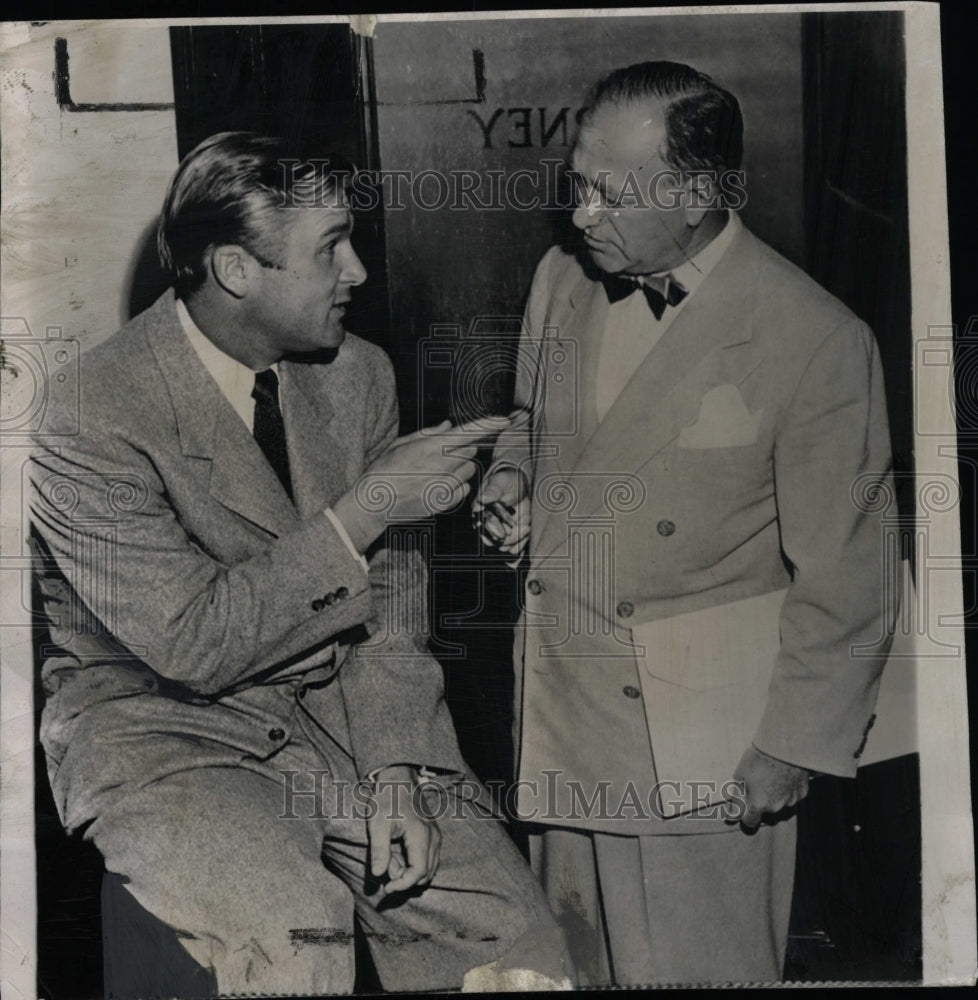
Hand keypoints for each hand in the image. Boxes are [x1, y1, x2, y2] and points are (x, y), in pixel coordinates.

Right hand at [334, 417, 510, 552]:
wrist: (374, 502)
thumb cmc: (384, 469)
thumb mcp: (401, 444)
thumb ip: (429, 433)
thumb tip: (449, 425)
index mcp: (430, 446)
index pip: (468, 432)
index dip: (489, 425)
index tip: (505, 420)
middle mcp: (440, 465)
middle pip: (470, 452)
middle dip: (462, 450)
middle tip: (439, 455)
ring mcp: (444, 485)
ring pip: (469, 470)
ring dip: (460, 468)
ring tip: (435, 472)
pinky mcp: (444, 502)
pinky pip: (464, 489)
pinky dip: (457, 486)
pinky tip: (437, 486)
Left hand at [367, 765, 441, 894]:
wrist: (398, 779)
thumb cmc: (387, 799)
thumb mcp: (377, 824)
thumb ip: (379, 851)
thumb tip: (378, 876)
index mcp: (421, 836)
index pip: (418, 873)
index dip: (402, 885)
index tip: (386, 888)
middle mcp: (434, 838)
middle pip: (425, 874)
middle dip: (405, 877)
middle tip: (386, 864)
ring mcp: (436, 836)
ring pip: (429, 868)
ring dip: (410, 871)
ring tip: (391, 856)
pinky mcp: (433, 834)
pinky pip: (429, 858)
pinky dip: (415, 863)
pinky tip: (399, 852)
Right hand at [472, 467, 529, 554]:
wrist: (518, 484)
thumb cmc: (506, 480)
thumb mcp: (500, 482)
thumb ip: (492, 491)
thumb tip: (482, 500)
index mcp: (480, 511)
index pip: (483, 526)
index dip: (494, 531)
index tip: (505, 533)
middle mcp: (487, 523)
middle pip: (493, 540)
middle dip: (508, 539)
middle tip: (523, 529)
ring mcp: (499, 529)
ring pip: (504, 545)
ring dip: (517, 539)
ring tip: (527, 526)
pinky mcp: (510, 533)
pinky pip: (513, 546)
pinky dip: (521, 543)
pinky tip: (527, 532)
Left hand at [730, 744, 811, 830]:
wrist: (783, 746)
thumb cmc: (758, 759)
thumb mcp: (740, 776)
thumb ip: (736, 797)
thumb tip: (731, 813)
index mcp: (758, 804)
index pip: (750, 822)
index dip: (746, 816)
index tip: (745, 807)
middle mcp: (776, 807)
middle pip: (766, 811)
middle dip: (762, 802)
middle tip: (759, 784)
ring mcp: (791, 801)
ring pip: (781, 804)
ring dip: (776, 796)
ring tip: (772, 777)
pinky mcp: (802, 792)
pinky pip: (793, 795)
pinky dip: (788, 789)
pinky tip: (785, 775)